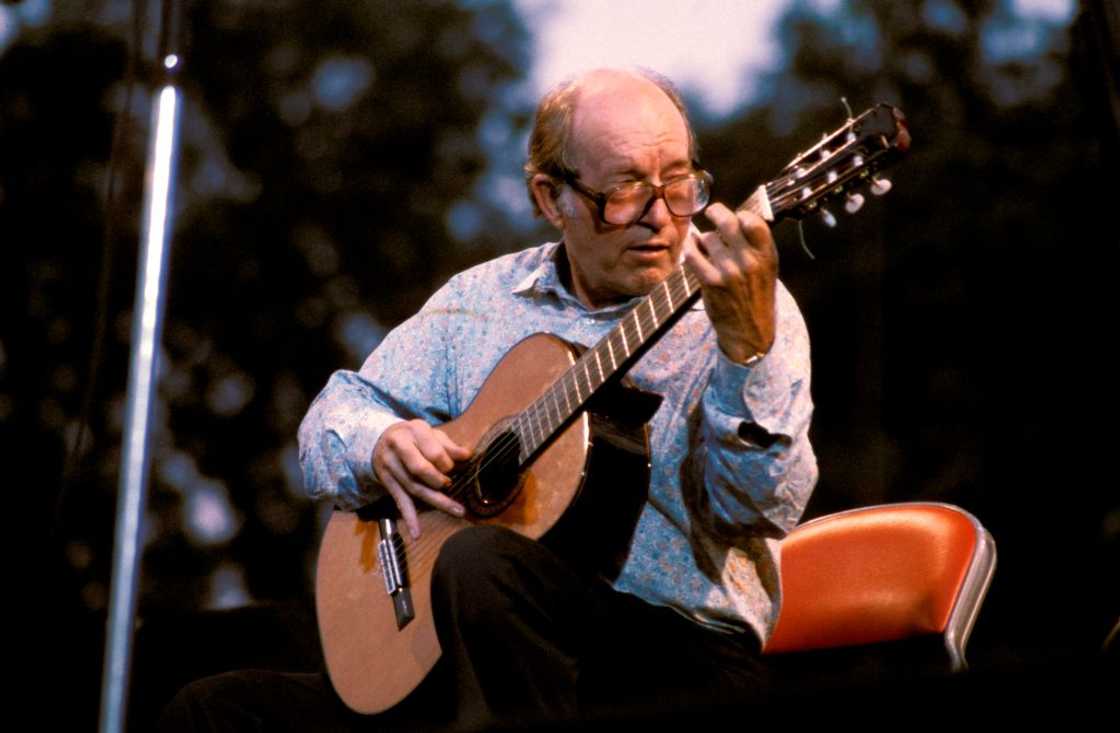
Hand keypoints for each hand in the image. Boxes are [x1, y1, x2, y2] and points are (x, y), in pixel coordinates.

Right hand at [373, 419, 471, 537]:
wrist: (380, 439)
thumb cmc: (414, 436)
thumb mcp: (431, 433)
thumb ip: (449, 445)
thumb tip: (467, 456)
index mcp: (413, 430)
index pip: (432, 451)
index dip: (446, 463)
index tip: (452, 468)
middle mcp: (399, 448)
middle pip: (420, 470)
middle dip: (439, 481)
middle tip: (451, 485)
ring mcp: (390, 466)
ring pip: (414, 487)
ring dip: (436, 501)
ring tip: (457, 511)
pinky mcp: (387, 482)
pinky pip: (400, 501)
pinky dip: (409, 517)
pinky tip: (416, 534)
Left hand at [683, 203, 777, 362]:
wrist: (750, 331)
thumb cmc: (757, 296)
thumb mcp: (768, 269)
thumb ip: (756, 245)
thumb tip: (735, 219)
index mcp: (766, 256)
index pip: (753, 221)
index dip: (741, 215)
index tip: (736, 217)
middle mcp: (749, 261)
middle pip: (728, 222)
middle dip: (716, 212)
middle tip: (712, 212)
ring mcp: (729, 271)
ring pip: (708, 238)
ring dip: (704, 239)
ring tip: (706, 246)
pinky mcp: (711, 282)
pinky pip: (693, 255)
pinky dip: (690, 248)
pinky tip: (692, 248)